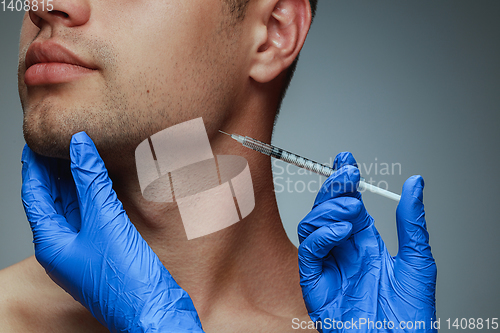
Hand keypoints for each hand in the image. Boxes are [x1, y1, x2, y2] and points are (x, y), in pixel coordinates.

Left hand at [21, 132, 203, 332]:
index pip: (34, 195)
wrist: (154, 308)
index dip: (34, 165)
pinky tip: (101, 181)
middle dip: (53, 170)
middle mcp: (64, 246)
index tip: (36, 140)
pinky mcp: (105, 249)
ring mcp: (85, 248)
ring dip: (74, 181)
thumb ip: (91, 182)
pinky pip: (93, 215)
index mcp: (52, 243)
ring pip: (73, 207)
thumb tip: (79, 146)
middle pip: (51, 200)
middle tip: (59, 141)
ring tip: (78, 153)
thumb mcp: (105, 222)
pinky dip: (94, 195)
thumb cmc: (125, 278)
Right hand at [298, 152, 436, 331]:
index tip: (347, 159)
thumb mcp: (417, 260)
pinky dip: (321, 236)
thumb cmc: (410, 312)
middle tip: (348, 174)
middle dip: (335, 188)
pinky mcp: (315, 282)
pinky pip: (309, 252)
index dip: (346, 182)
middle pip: (327, 209)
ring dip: (329, 209)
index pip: (350, 204)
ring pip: (312, 225)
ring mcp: (328, 264)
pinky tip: (341, 231)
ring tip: (352, 209)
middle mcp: (344, 250)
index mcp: (366, 243)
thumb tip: (415, 184)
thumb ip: (411, 221)